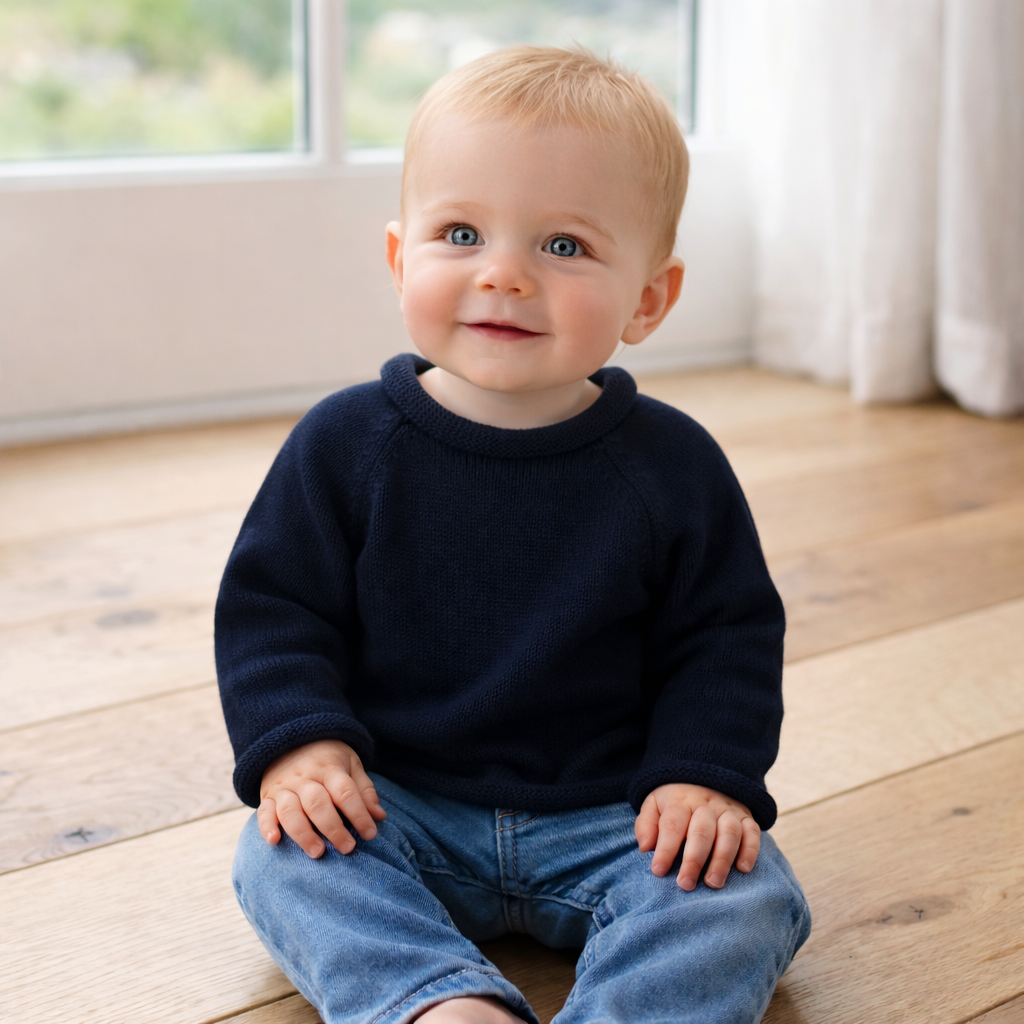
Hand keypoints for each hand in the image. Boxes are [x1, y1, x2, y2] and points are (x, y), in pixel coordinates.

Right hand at [258, 739, 385, 857]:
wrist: (291, 738)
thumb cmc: (327, 757)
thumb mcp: (350, 763)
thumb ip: (364, 790)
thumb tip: (379, 816)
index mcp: (329, 768)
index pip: (345, 792)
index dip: (359, 814)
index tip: (370, 834)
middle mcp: (305, 778)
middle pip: (318, 804)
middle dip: (333, 828)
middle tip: (348, 848)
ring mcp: (284, 787)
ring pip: (291, 811)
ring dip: (303, 834)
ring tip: (317, 852)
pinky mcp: (267, 796)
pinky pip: (264, 812)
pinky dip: (267, 826)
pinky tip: (274, 841)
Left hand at [634, 783, 759, 889]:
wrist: (702, 777)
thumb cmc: (674, 801)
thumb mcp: (653, 804)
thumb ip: (646, 824)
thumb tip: (645, 848)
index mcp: (680, 802)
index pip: (672, 825)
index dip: (665, 849)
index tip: (658, 871)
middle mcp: (705, 805)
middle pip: (701, 832)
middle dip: (693, 860)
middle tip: (686, 885)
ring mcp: (728, 811)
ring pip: (729, 833)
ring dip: (722, 860)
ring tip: (713, 883)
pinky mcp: (746, 817)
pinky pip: (752, 832)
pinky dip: (750, 850)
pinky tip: (743, 869)